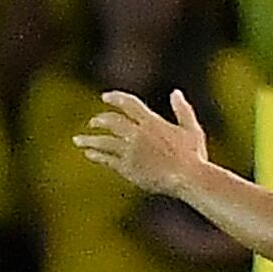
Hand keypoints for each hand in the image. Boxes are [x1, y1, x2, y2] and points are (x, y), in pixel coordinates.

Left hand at [75, 88, 209, 196]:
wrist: (188, 179)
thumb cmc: (194, 156)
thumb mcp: (192, 129)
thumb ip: (182, 110)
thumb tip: (175, 92)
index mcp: (152, 122)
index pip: (129, 103)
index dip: (115, 98)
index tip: (105, 96)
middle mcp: (138, 134)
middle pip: (112, 122)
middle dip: (100, 120)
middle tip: (93, 122)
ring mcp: (131, 152)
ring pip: (104, 142)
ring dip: (90, 140)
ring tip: (79, 140)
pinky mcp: (128, 168)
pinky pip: (108, 160)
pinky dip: (97, 156)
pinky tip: (90, 154)